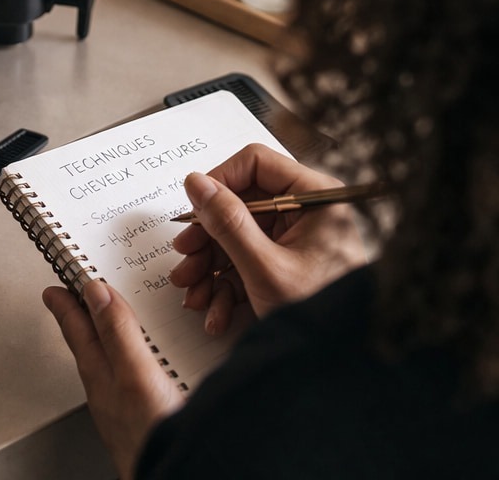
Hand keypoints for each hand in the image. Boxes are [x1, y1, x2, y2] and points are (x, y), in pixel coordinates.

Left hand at [44, 279, 183, 479]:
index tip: (52, 287)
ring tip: (100, 321)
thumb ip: (117, 333)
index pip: (76, 329)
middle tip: (70, 297)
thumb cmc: (150, 438)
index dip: (66, 303)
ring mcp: (122, 406)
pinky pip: (126, 377)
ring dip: (103, 336)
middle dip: (80, 317)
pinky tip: (138, 363)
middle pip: (87, 345)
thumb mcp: (135, 374)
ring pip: (105, 361)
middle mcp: (107, 390)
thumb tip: (95, 291)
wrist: (174, 477)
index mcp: (99, 374)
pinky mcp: (142, 416)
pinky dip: (126, 358)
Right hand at [168, 144, 366, 335]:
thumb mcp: (265, 268)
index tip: (194, 208)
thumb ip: (228, 222)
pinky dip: (228, 286)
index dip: (219, 182)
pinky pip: (249, 262)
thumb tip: (197, 183)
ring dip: (211, 267)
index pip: (255, 164)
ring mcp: (297, 241)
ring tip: (194, 294)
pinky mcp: (289, 266)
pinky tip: (216, 312)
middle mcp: (307, 212)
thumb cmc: (321, 314)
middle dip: (208, 238)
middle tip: (185, 257)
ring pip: (239, 236)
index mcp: (314, 197)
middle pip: (242, 204)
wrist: (345, 368)